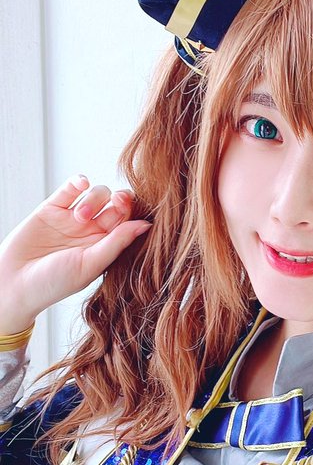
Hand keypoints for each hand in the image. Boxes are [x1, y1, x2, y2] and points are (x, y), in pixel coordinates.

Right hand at [0, 175, 151, 332]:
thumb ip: (117, 243)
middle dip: (120, 199)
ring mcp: (72, 218)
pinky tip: (80, 184)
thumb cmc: (54, 283)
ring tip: (79, 217)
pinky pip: (71, 188)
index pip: (129, 221)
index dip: (133, 210)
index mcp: (106, 246)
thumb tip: (147, 225)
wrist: (14, 283)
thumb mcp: (90, 265)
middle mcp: (93, 231)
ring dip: (94, 199)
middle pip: (117, 203)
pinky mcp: (52, 208)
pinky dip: (78, 181)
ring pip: (97, 193)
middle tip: (116, 203)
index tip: (128, 208)